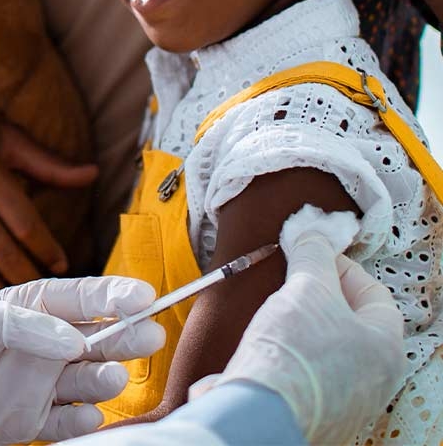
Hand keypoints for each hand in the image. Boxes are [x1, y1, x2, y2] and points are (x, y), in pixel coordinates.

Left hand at [0, 275, 164, 445]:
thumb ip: (24, 323)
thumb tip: (74, 336)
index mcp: (29, 307)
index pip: (80, 297)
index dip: (114, 295)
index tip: (146, 295)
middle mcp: (41, 343)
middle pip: (96, 338)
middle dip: (125, 335)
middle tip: (152, 333)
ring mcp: (36, 381)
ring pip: (87, 380)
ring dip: (106, 377)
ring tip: (115, 374)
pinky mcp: (26, 419)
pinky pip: (65, 422)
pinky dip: (82, 420)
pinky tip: (90, 413)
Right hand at [217, 231, 403, 443]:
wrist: (259, 408)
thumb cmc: (295, 347)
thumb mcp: (307, 285)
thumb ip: (313, 255)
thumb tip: (311, 232)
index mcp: (386, 348)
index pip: (375, 293)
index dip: (342, 266)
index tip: (311, 254)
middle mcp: (376, 380)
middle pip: (351, 321)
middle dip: (320, 293)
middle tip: (292, 277)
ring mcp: (347, 401)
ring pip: (328, 346)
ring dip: (303, 322)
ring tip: (276, 308)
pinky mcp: (316, 412)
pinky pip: (308, 370)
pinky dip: (290, 350)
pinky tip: (268, 341)